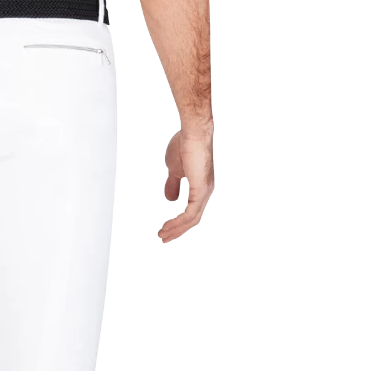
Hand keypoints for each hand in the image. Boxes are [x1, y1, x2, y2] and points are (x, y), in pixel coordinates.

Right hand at [159, 122, 214, 243]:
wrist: (192, 132)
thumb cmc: (185, 144)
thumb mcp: (174, 169)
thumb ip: (173, 184)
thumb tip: (170, 200)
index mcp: (201, 185)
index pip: (192, 210)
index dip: (178, 221)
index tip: (165, 228)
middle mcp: (206, 191)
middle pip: (193, 219)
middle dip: (177, 230)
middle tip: (163, 238)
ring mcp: (205, 191)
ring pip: (192, 219)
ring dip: (176, 229)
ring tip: (162, 235)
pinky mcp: (201, 190)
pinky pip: (190, 213)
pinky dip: (178, 222)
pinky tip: (168, 225)